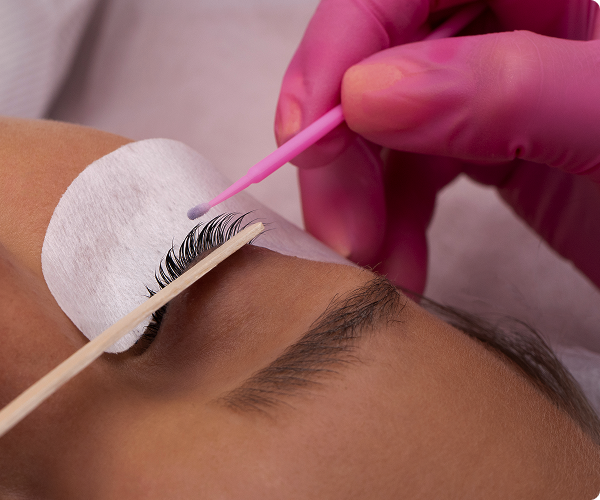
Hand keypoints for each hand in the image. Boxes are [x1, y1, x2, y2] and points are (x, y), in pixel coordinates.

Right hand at [275, 0, 599, 292]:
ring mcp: (500, 79)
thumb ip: (509, 89)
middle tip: (341, 233)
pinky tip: (399, 266)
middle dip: (345, 149)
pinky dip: (394, 221)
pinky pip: (414, 169)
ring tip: (370, 268)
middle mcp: (514, 17)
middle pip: (379, 56)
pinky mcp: (494, 140)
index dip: (339, 44)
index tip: (308, 131)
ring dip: (363, 199)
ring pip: (386, 121)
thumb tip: (369, 93)